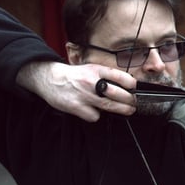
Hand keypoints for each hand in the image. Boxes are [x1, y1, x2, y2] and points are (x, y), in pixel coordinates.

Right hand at [16, 62, 136, 121]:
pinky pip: (94, 115)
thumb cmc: (74, 75)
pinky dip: (96, 115)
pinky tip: (94, 110)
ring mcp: (84, 95)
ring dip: (122, 110)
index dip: (132, 84)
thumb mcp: (91, 69)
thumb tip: (125, 86)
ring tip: (127, 110)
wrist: (49, 78)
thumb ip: (106, 76)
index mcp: (97, 70)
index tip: (135, 88)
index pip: (121, 76)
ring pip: (109, 106)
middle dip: (130, 100)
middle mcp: (91, 81)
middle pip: (119, 94)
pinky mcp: (76, 106)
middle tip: (134, 103)